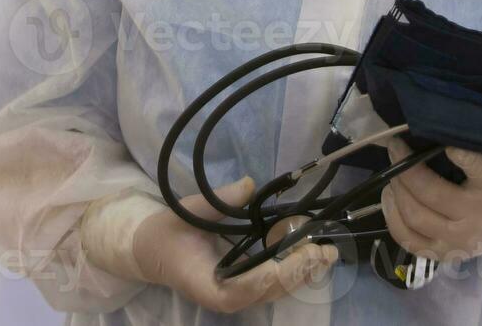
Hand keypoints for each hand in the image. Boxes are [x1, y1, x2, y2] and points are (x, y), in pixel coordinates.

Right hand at [132, 178, 338, 313]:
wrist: (154, 250)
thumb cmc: (169, 232)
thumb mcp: (189, 211)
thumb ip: (219, 202)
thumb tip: (249, 185)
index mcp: (205, 284)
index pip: (237, 292)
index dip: (263, 280)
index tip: (286, 261)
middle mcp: (226, 296)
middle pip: (267, 293)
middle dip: (297, 273)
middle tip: (323, 249)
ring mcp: (238, 293)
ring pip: (277, 290)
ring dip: (303, 271)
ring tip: (327, 250)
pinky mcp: (247, 285)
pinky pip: (275, 281)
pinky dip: (295, 267)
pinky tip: (312, 250)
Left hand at [380, 140, 481, 262]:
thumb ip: (476, 146)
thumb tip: (437, 123)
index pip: (480, 170)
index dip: (463, 156)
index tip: (447, 144)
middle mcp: (476, 215)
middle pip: (431, 194)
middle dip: (405, 168)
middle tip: (394, 147)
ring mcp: (459, 240)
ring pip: (416, 217)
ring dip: (397, 191)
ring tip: (391, 172)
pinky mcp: (446, 254)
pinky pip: (410, 241)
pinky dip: (392, 218)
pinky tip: (390, 198)